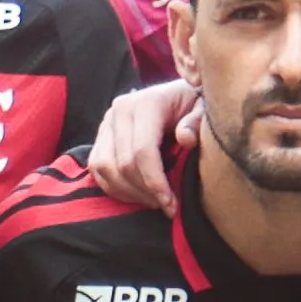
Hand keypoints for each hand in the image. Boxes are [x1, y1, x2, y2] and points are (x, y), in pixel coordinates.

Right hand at [91, 80, 201, 212]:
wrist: (180, 94)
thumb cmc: (195, 104)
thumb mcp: (205, 108)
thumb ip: (197, 121)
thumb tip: (186, 138)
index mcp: (146, 103)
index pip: (143, 151)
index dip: (155, 182)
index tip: (171, 204)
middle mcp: (120, 109)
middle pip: (123, 163)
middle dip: (145, 192)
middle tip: (167, 207)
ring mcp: (107, 122)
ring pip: (104, 167)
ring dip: (128, 192)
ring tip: (154, 202)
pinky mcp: (101, 134)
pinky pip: (96, 167)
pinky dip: (113, 186)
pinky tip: (136, 195)